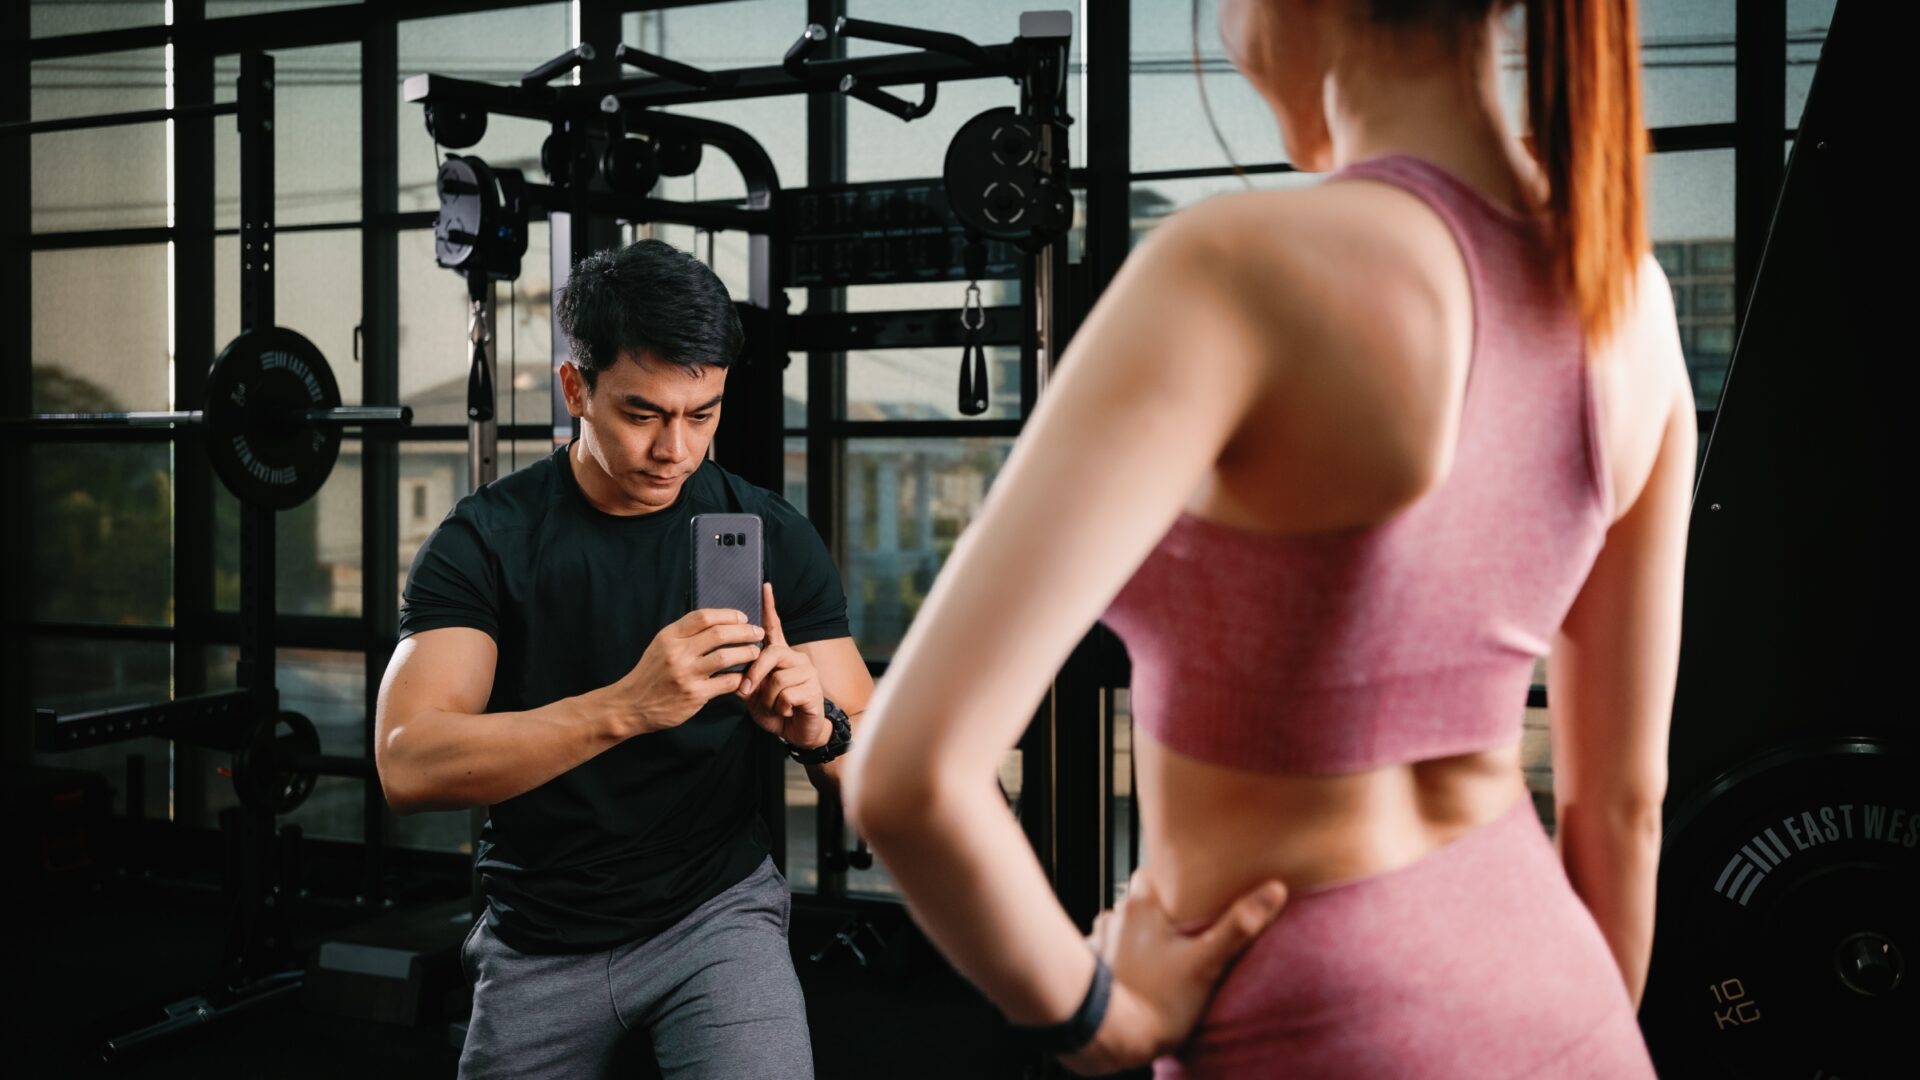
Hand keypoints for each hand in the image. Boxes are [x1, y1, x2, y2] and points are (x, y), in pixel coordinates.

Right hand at [602, 608, 763, 737]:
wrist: (631, 705)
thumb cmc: (650, 674)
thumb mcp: (660, 646)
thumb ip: (684, 634)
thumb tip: (717, 622)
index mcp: (669, 637)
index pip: (703, 617)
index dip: (728, 615)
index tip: (742, 617)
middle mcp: (677, 653)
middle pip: (719, 634)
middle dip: (744, 631)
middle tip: (758, 633)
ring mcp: (686, 674)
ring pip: (726, 656)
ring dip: (747, 652)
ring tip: (756, 652)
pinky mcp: (695, 695)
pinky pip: (726, 682)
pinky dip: (739, 677)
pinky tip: (744, 675)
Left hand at [737, 583, 831, 750]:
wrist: (798, 733)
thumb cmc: (775, 711)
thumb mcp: (754, 696)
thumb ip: (745, 681)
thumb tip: (736, 675)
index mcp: (780, 656)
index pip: (774, 626)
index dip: (770, 607)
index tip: (765, 586)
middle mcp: (795, 658)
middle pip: (769, 653)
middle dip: (754, 675)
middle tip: (748, 692)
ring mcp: (807, 672)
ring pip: (777, 679)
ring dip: (768, 699)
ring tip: (774, 706)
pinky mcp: (814, 689)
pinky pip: (787, 694)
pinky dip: (781, 708)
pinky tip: (787, 711)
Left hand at [1059, 870, 1287, 1073]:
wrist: (1114, 1038)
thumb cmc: (1159, 1001)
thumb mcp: (1206, 962)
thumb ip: (1238, 927)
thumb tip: (1273, 890)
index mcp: (1140, 907)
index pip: (1148, 874)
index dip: (1166, 881)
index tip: (1184, 890)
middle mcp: (1114, 918)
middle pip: (1135, 903)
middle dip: (1154, 913)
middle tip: (1179, 929)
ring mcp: (1098, 944)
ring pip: (1119, 929)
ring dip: (1133, 938)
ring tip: (1158, 956)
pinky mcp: (1091, 972)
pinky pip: (1105, 956)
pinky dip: (1118, 962)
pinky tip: (1134, 977)